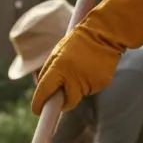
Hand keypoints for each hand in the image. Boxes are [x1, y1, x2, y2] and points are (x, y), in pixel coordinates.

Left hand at [31, 0, 142, 114]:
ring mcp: (89, 82)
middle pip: (66, 102)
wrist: (105, 33)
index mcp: (57, 69)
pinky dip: (90, 82)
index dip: (39, 103)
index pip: (44, 92)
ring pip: (79, 94)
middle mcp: (73, 78)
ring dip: (78, 88)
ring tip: (82, 68)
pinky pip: (91, 88)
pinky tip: (92, 68)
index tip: (37, 109)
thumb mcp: (57, 54)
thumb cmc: (77, 42)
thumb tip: (44, 91)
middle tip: (63, 93)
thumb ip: (49, 72)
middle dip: (63, 100)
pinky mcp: (102, 83)